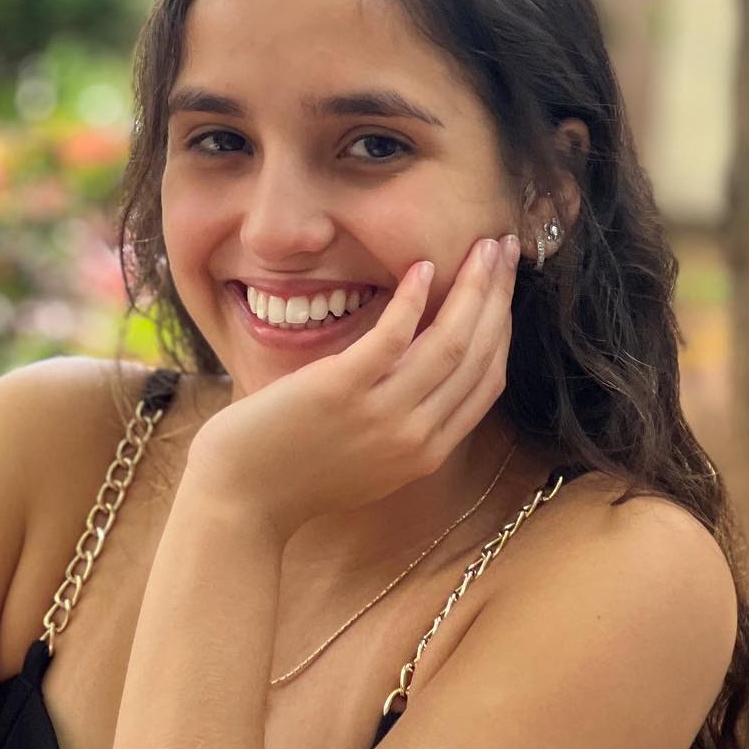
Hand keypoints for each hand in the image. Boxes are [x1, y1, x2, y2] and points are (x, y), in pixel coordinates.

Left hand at [186, 233, 518, 541]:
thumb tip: (422, 378)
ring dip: (472, 288)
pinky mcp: (340, 390)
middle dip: (499, 296)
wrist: (242, 500)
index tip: (504, 290)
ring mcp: (381, 414)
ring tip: (482, 248)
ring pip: (449, 342)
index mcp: (427, 452)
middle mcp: (416, 436)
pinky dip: (413, 300)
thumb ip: (403, 427)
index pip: (487, 381)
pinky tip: (422, 267)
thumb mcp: (370, 462)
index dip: (502, 329)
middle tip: (506, 250)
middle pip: (477, 354)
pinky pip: (392, 337)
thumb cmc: (294, 475)